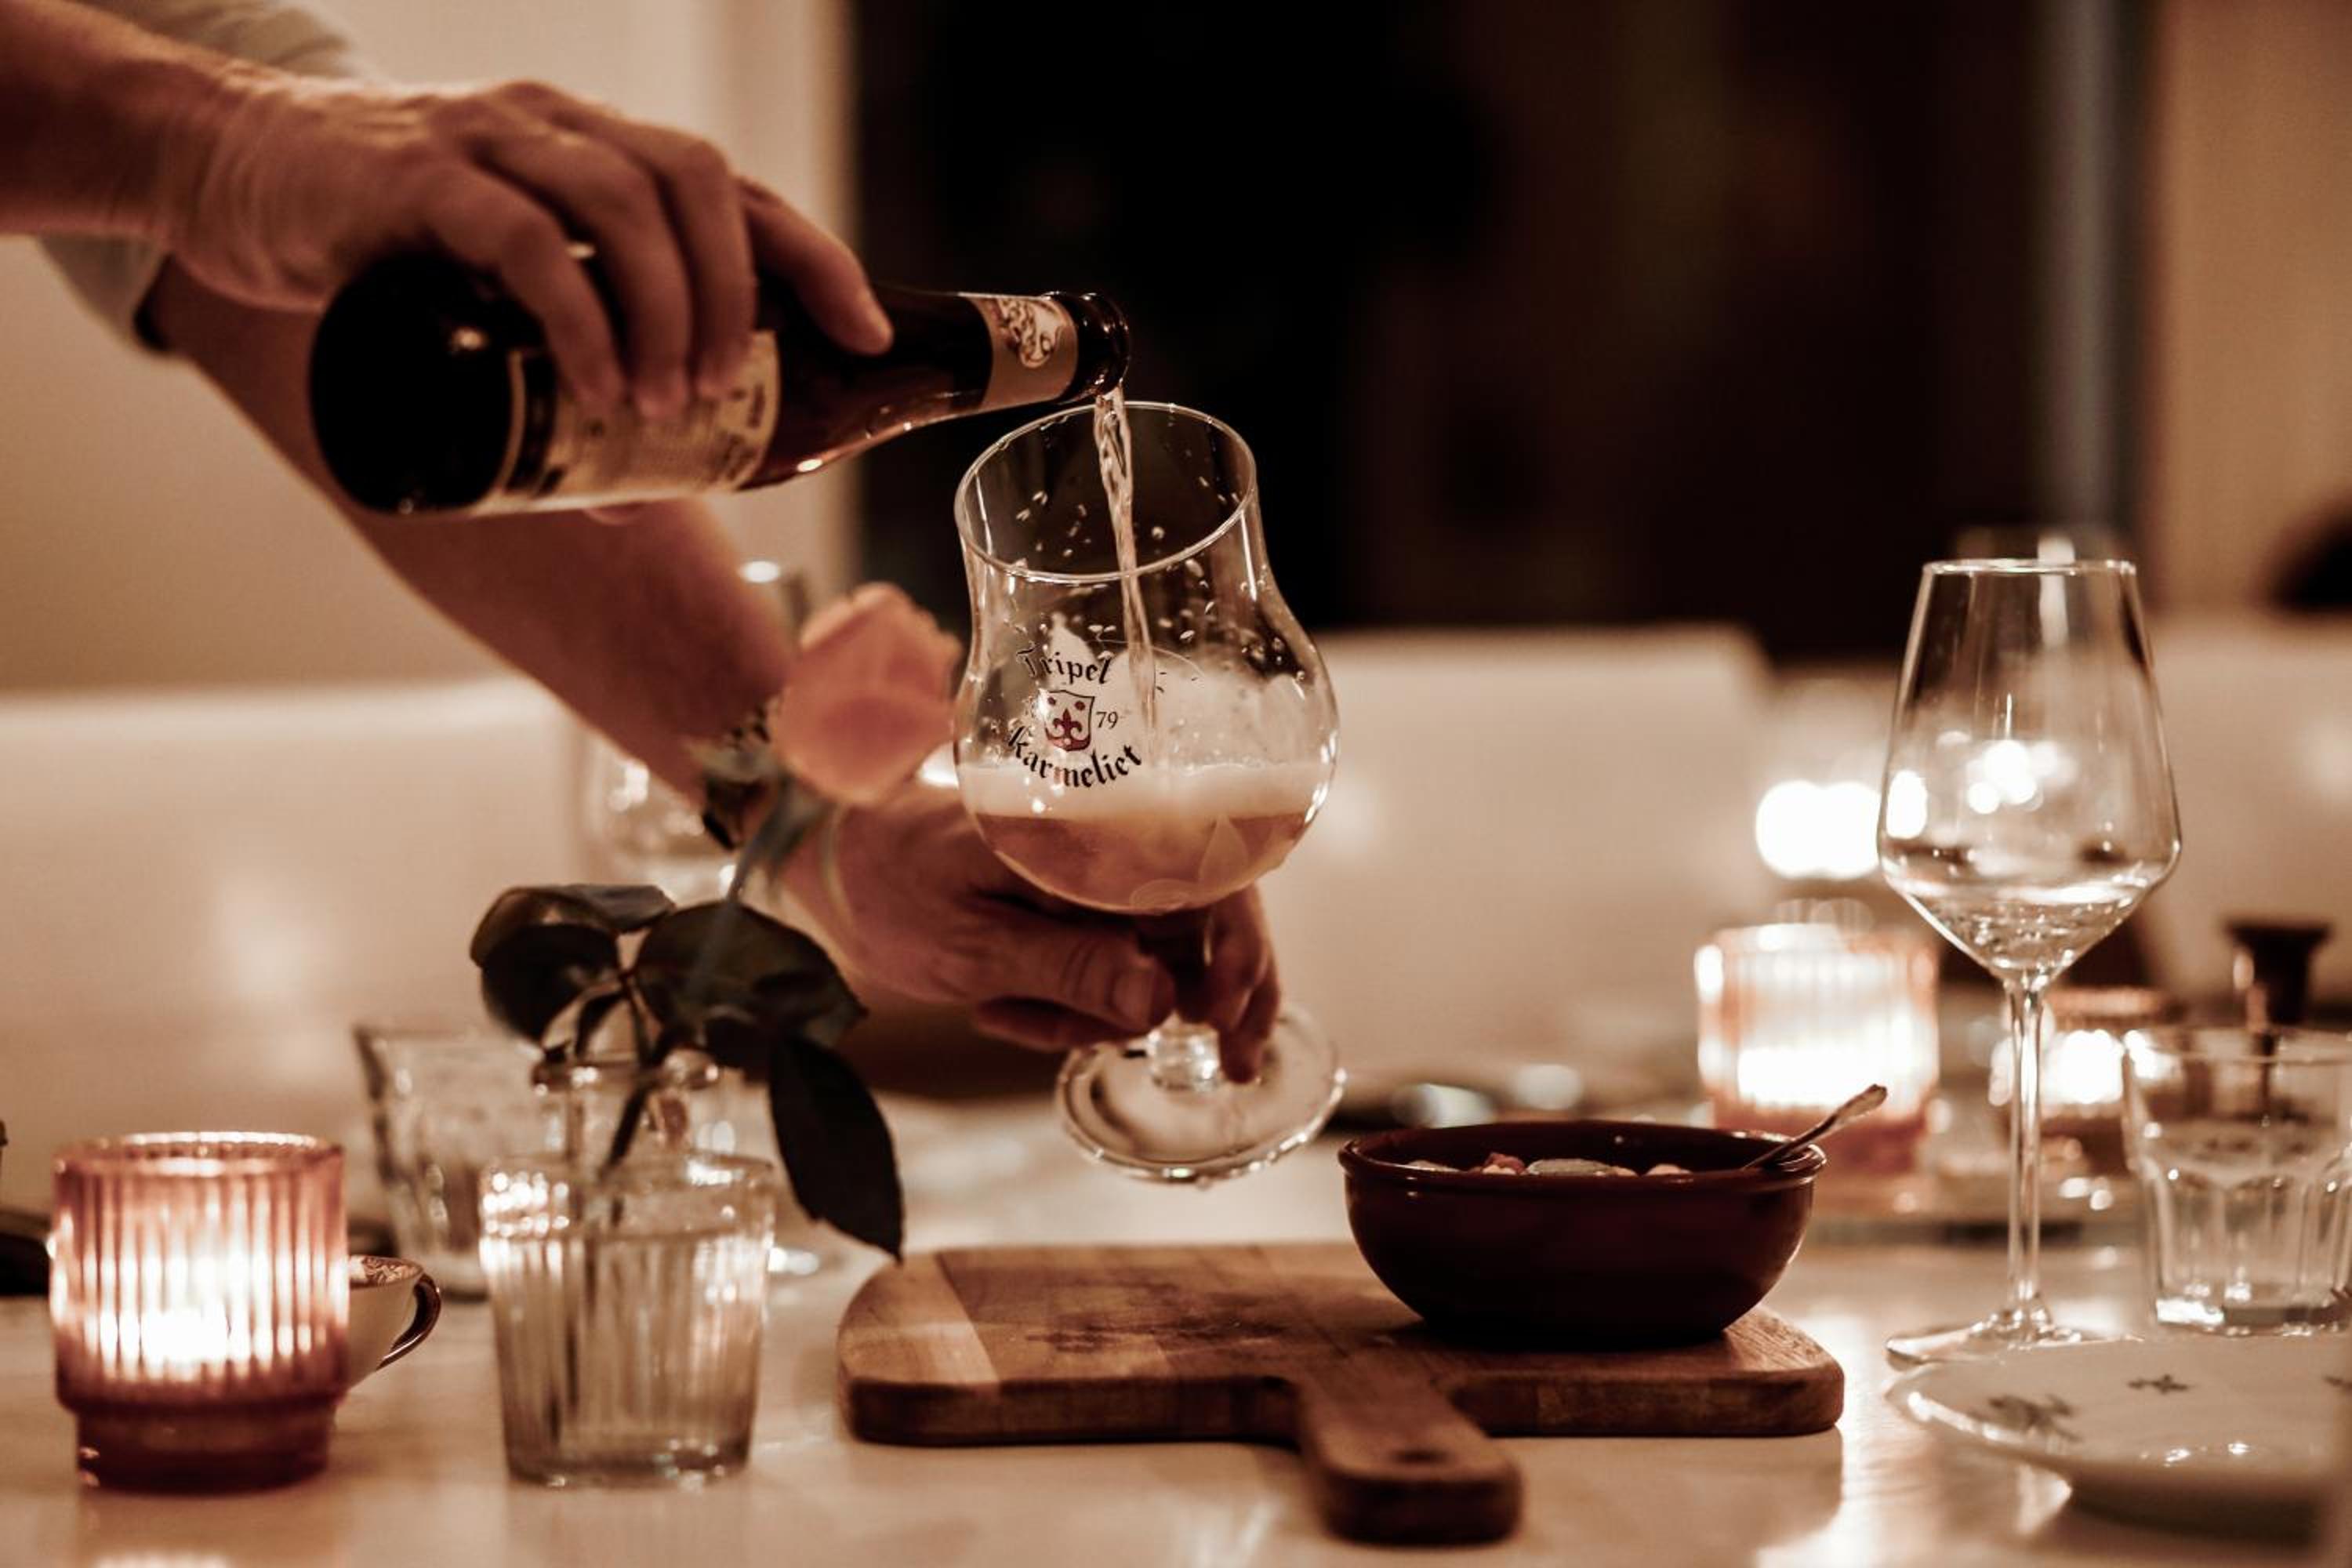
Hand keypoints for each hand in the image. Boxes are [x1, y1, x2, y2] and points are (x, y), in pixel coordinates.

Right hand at [160, 73, 889, 415]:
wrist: (222, 169)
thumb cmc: (375, 240)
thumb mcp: (492, 292)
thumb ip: (563, 372)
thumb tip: (629, 499)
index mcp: (594, 151)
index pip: (732, 190)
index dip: (812, 256)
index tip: (867, 332)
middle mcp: (557, 132)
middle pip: (697, 185)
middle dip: (742, 293)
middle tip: (734, 391)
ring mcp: (488, 145)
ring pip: (624, 205)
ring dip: (672, 311)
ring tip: (672, 404)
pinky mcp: (417, 181)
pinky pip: (524, 241)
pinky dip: (580, 318)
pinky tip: (600, 387)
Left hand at [780, 779, 1280, 1079]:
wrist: (829, 860)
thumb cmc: (887, 885)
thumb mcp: (972, 943)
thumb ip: (1068, 967)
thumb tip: (1161, 1000)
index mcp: (1087, 828)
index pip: (1205, 874)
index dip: (1238, 946)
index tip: (1227, 1015)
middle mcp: (1106, 841)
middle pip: (1207, 918)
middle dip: (1215, 995)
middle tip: (1234, 1064)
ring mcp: (1095, 875)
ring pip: (1161, 956)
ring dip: (1108, 1012)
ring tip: (1009, 1018)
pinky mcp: (1076, 904)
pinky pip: (1110, 966)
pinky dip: (1071, 1008)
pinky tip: (1002, 1011)